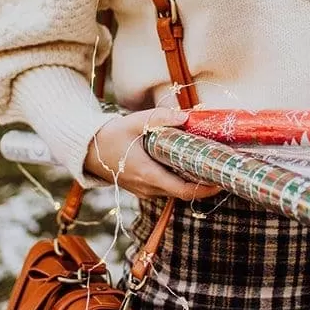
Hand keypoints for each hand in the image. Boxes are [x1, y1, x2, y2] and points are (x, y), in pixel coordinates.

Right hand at [84, 108, 221, 200]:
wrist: (88, 150)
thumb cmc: (111, 136)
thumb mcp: (134, 122)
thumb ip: (160, 118)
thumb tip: (186, 116)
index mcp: (147, 174)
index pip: (183, 190)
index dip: (205, 189)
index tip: (221, 180)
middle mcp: (147, 187)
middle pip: (183, 193)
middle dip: (204, 184)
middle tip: (221, 169)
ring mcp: (145, 190)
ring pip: (175, 191)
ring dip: (193, 182)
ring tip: (210, 166)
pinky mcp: (143, 187)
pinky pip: (167, 188)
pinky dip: (181, 180)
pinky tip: (190, 165)